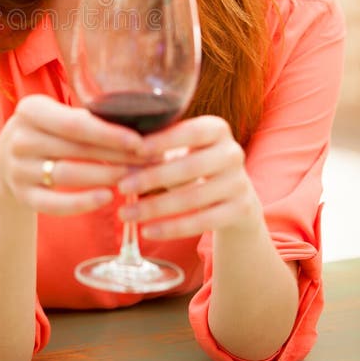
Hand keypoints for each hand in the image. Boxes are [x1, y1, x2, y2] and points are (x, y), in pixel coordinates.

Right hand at [0, 94, 144, 215]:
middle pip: (76, 148)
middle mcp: (20, 138)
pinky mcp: (22, 195)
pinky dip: (82, 203)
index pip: (74, 123)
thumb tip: (141, 123)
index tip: (140, 141)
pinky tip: (107, 198)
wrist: (5, 163)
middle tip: (148, 160)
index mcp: (31, 109)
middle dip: (116, 155)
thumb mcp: (55, 117)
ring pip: (68, 174)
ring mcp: (18, 168)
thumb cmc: (47, 134)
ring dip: (105, 176)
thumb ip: (86, 118)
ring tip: (133, 177)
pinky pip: (54, 204)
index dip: (109, 133)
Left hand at [117, 115, 262, 238]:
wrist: (234, 195)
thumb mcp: (182, 149)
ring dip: (155, 207)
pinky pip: (202, 222)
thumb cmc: (193, 164)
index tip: (135, 149)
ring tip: (125, 214)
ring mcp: (239, 183)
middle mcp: (233, 153)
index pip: (191, 131)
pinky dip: (172, 228)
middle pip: (190, 167)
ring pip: (193, 198)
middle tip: (121, 187)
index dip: (164, 140)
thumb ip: (158, 146)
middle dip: (152, 178)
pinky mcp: (240, 210)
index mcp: (217, 129)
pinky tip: (147, 231)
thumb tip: (120, 149)